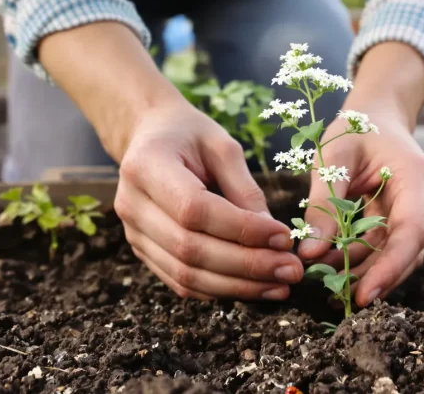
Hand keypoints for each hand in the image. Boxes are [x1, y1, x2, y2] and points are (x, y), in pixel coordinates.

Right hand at [114, 103, 303, 299]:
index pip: (195, 210)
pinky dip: (219, 290)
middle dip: (247, 265)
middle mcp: (132, 204)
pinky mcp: (142, 250)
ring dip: (238, 286)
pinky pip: (180, 282)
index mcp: (148, 166)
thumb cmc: (190, 134)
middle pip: (190, 249)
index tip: (284, 238)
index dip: (242, 229)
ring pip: (185, 274)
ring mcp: (133, 232)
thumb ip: (246, 190)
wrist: (148, 135)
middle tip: (291, 270)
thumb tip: (275, 237)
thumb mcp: (223, 147)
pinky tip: (254, 288)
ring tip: (280, 285)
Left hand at [297, 104, 423, 306]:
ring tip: (325, 280)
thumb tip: (309, 253)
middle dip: (373, 277)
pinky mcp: (398, 219)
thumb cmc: (355, 128)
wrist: (377, 115)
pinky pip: (382, 248)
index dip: (391, 267)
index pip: (412, 232)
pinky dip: (359, 260)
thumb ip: (323, 204)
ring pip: (394, 255)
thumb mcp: (334, 158)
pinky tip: (332, 267)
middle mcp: (422, 200)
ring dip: (362, 271)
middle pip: (407, 252)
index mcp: (415, 177)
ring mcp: (413, 211)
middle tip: (335, 296)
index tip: (365, 295)